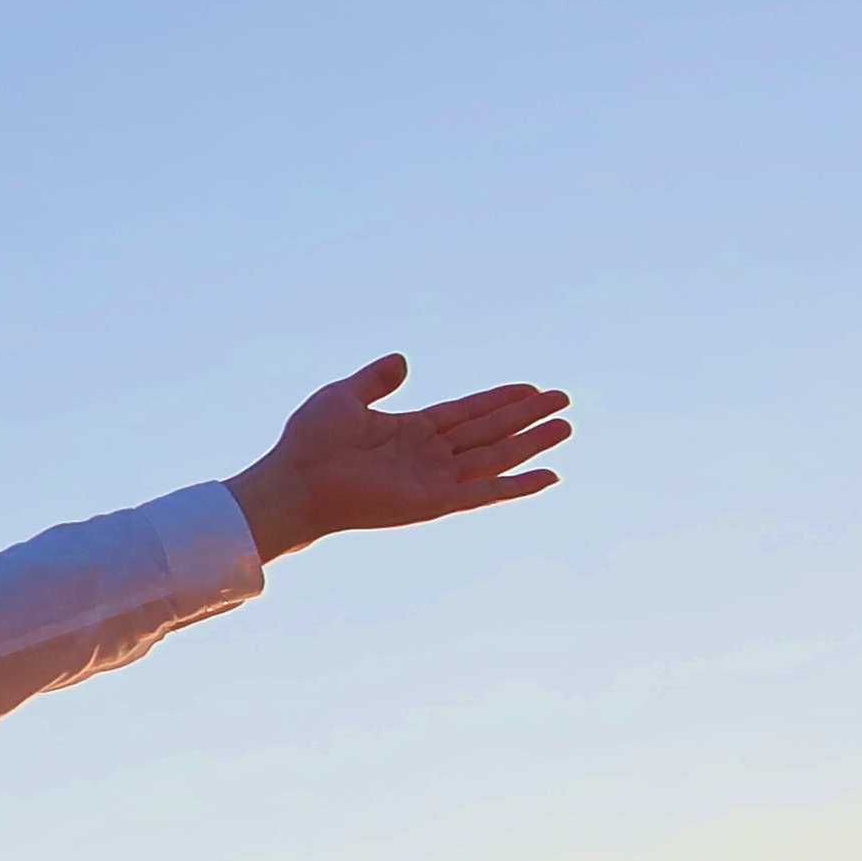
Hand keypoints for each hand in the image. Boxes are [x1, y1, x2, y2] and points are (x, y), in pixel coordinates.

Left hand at [225, 356, 570, 559]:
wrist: (295, 481)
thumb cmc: (310, 443)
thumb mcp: (345, 395)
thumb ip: (376, 379)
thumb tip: (401, 358)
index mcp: (411, 431)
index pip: (467, 413)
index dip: (500, 400)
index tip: (532, 389)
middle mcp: (429, 456)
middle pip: (490, 432)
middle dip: (527, 418)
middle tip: (563, 402)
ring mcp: (435, 479)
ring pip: (495, 457)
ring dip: (531, 443)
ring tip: (566, 426)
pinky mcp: (435, 502)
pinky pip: (485, 493)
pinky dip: (517, 486)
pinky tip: (549, 475)